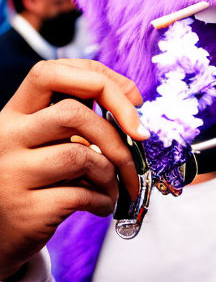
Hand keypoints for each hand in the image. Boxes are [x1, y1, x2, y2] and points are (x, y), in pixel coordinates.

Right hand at [0, 59, 147, 279]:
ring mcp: (10, 174)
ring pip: (80, 155)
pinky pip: (81, 195)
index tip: (133, 97)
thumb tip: (133, 101)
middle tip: (138, 145)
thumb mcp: (46, 140)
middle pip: (72, 113)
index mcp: (14, 114)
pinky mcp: (24, 209)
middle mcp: (6, 138)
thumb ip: (75, 117)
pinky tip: (103, 204)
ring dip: (113, 171)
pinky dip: (104, 199)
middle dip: (116, 131)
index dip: (98, 76)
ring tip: (115, 184)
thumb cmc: (37, 180)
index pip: (48, 72)